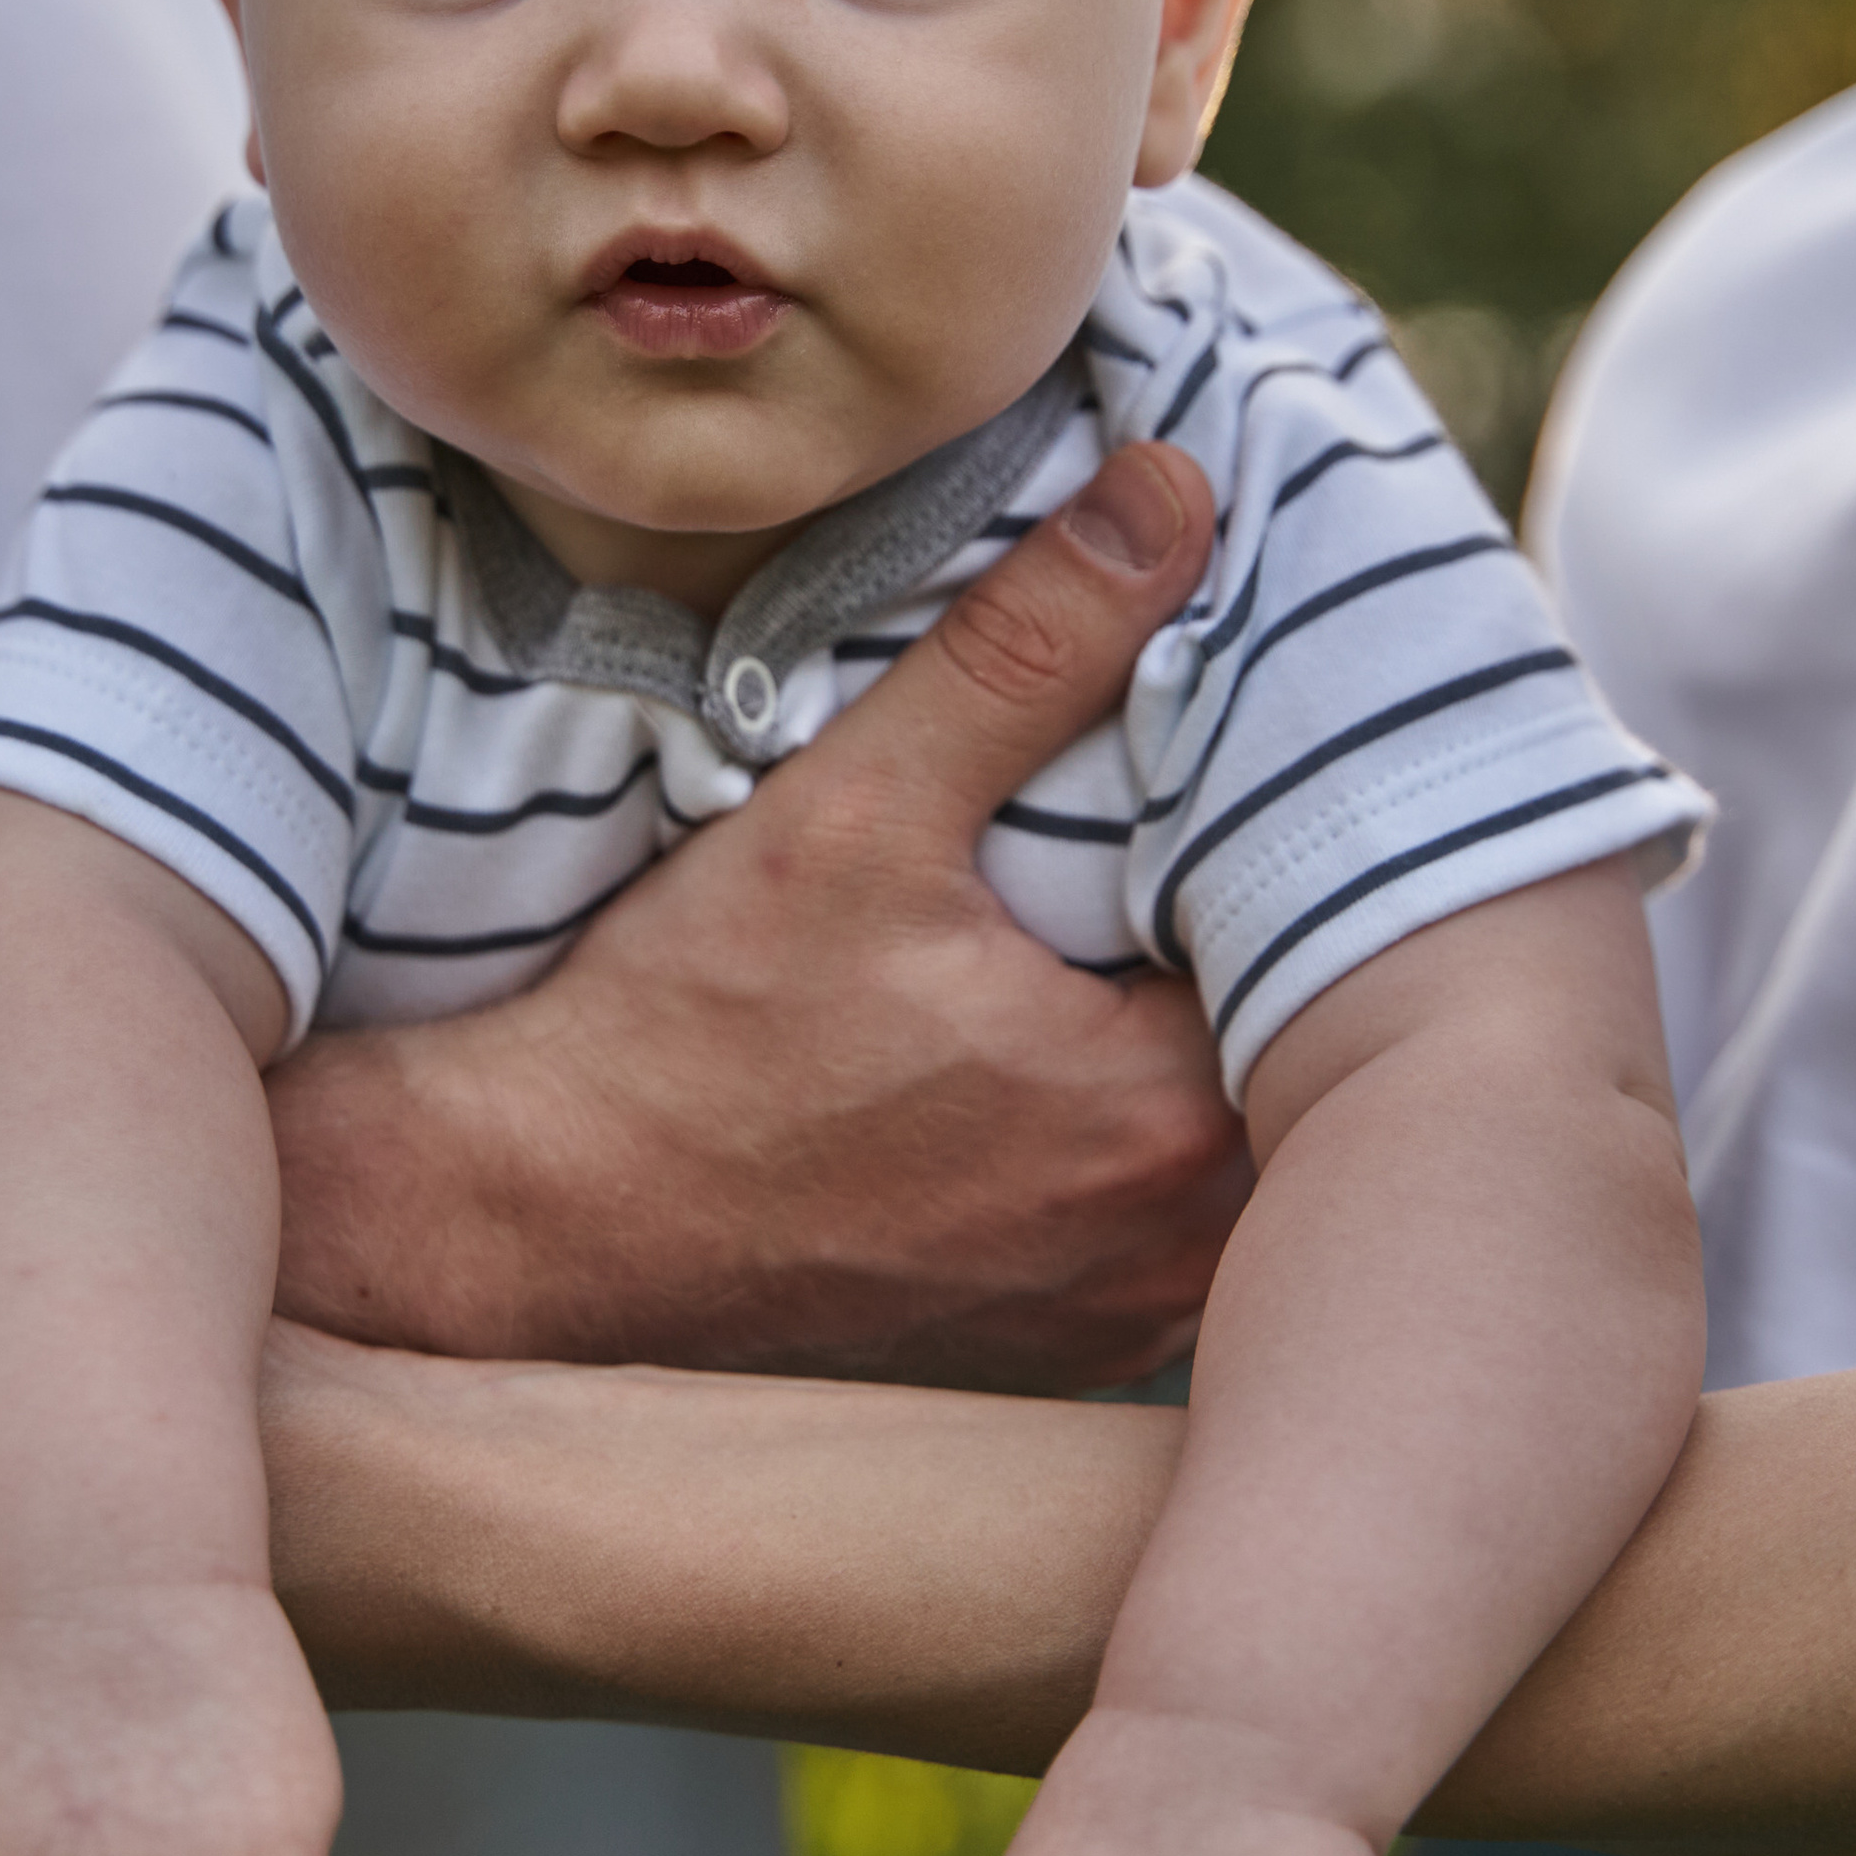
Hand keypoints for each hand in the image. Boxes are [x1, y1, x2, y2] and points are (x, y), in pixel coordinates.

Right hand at [273, 444, 1252, 1386]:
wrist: (531, 1234)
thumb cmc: (683, 1037)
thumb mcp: (855, 813)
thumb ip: (1030, 651)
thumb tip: (1171, 494)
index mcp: (1155, 1118)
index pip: (1324, 960)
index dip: (1301, 859)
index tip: (1256, 785)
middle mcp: (1160, 1253)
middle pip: (1292, 1069)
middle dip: (1263, 961)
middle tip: (1209, 852)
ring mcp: (1105, 1325)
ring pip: (1233, 1168)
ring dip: (1209, 1070)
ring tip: (1145, 953)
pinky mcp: (1040, 1360)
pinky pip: (1154, 1246)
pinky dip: (1137, 1165)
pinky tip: (1061, 1079)